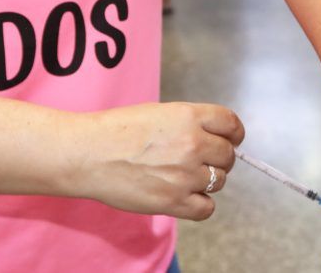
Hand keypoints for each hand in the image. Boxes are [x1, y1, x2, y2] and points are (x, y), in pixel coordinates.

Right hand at [75, 102, 244, 220]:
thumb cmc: (116, 130)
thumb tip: (211, 138)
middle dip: (218, 157)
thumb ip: (188, 124)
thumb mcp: (158, 113)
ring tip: (181, 176)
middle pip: (228, 155)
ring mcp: (185, 175)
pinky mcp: (173, 202)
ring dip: (206, 180)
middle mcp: (193, 144)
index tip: (230, 139)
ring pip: (219, 181)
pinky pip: (206, 208)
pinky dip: (200, 204)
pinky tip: (184, 195)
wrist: (87, 154)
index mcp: (189, 116)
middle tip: (198, 160)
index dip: (233, 134)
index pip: (231, 124)